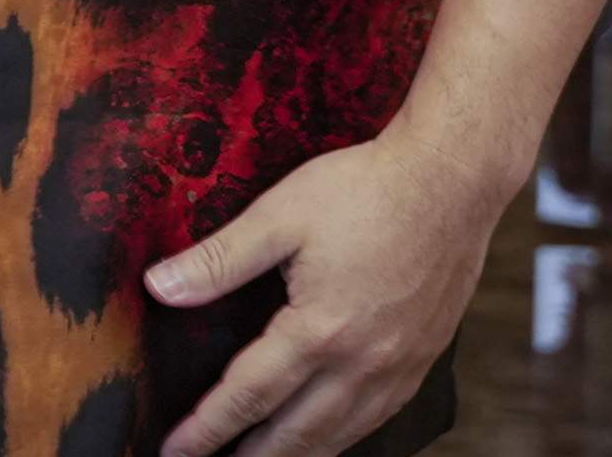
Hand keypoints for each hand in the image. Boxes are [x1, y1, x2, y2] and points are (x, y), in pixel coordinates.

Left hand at [148, 130, 501, 456]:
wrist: (452, 182)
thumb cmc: (365, 190)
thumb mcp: (279, 215)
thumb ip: (218, 259)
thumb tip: (160, 287)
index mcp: (320, 330)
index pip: (249, 395)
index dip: (208, 427)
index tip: (175, 449)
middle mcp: (363, 363)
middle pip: (296, 433)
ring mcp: (399, 367)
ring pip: (341, 435)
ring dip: (298, 455)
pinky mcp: (423, 359)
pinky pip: (377, 419)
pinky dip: (344, 438)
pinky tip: (328, 436)